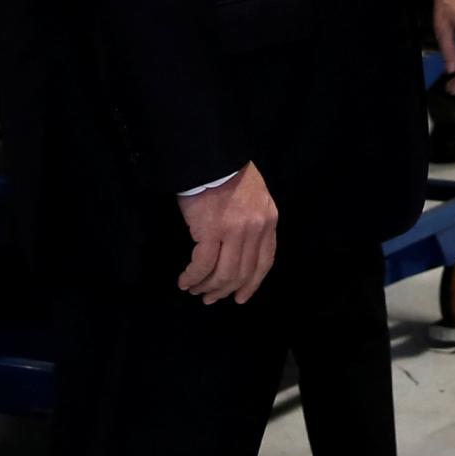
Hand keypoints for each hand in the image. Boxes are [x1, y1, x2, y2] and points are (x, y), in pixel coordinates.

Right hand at [177, 163, 277, 304]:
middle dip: (225, 290)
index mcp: (269, 220)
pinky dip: (193, 277)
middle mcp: (256, 229)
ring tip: (194, 290)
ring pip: (223, 273)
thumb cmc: (227, 173)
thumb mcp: (254, 196)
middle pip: (243, 272)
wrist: (210, 156)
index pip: (265, 262)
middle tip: (210, 299)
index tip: (240, 298)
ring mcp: (235, 231)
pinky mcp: (211, 231)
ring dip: (207, 286)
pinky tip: (185, 281)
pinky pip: (203, 265)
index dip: (252, 284)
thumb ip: (254, 222)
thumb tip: (241, 251)